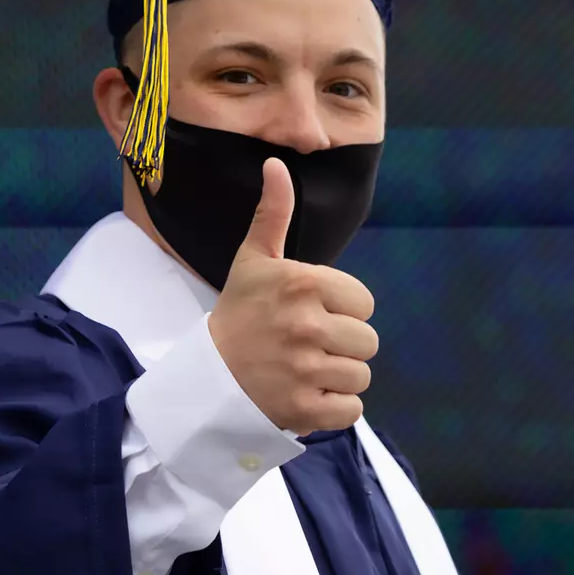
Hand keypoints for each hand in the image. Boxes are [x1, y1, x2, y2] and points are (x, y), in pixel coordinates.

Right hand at [208, 158, 378, 433]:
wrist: (205, 377)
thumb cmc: (238, 314)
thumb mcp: (253, 261)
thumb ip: (273, 214)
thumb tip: (276, 164)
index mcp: (303, 284)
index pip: (364, 302)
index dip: (342, 310)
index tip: (310, 315)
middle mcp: (307, 325)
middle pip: (368, 342)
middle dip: (342, 346)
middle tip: (307, 346)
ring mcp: (305, 370)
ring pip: (361, 376)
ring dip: (338, 378)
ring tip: (305, 371)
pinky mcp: (304, 409)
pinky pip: (351, 410)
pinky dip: (333, 408)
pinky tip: (307, 395)